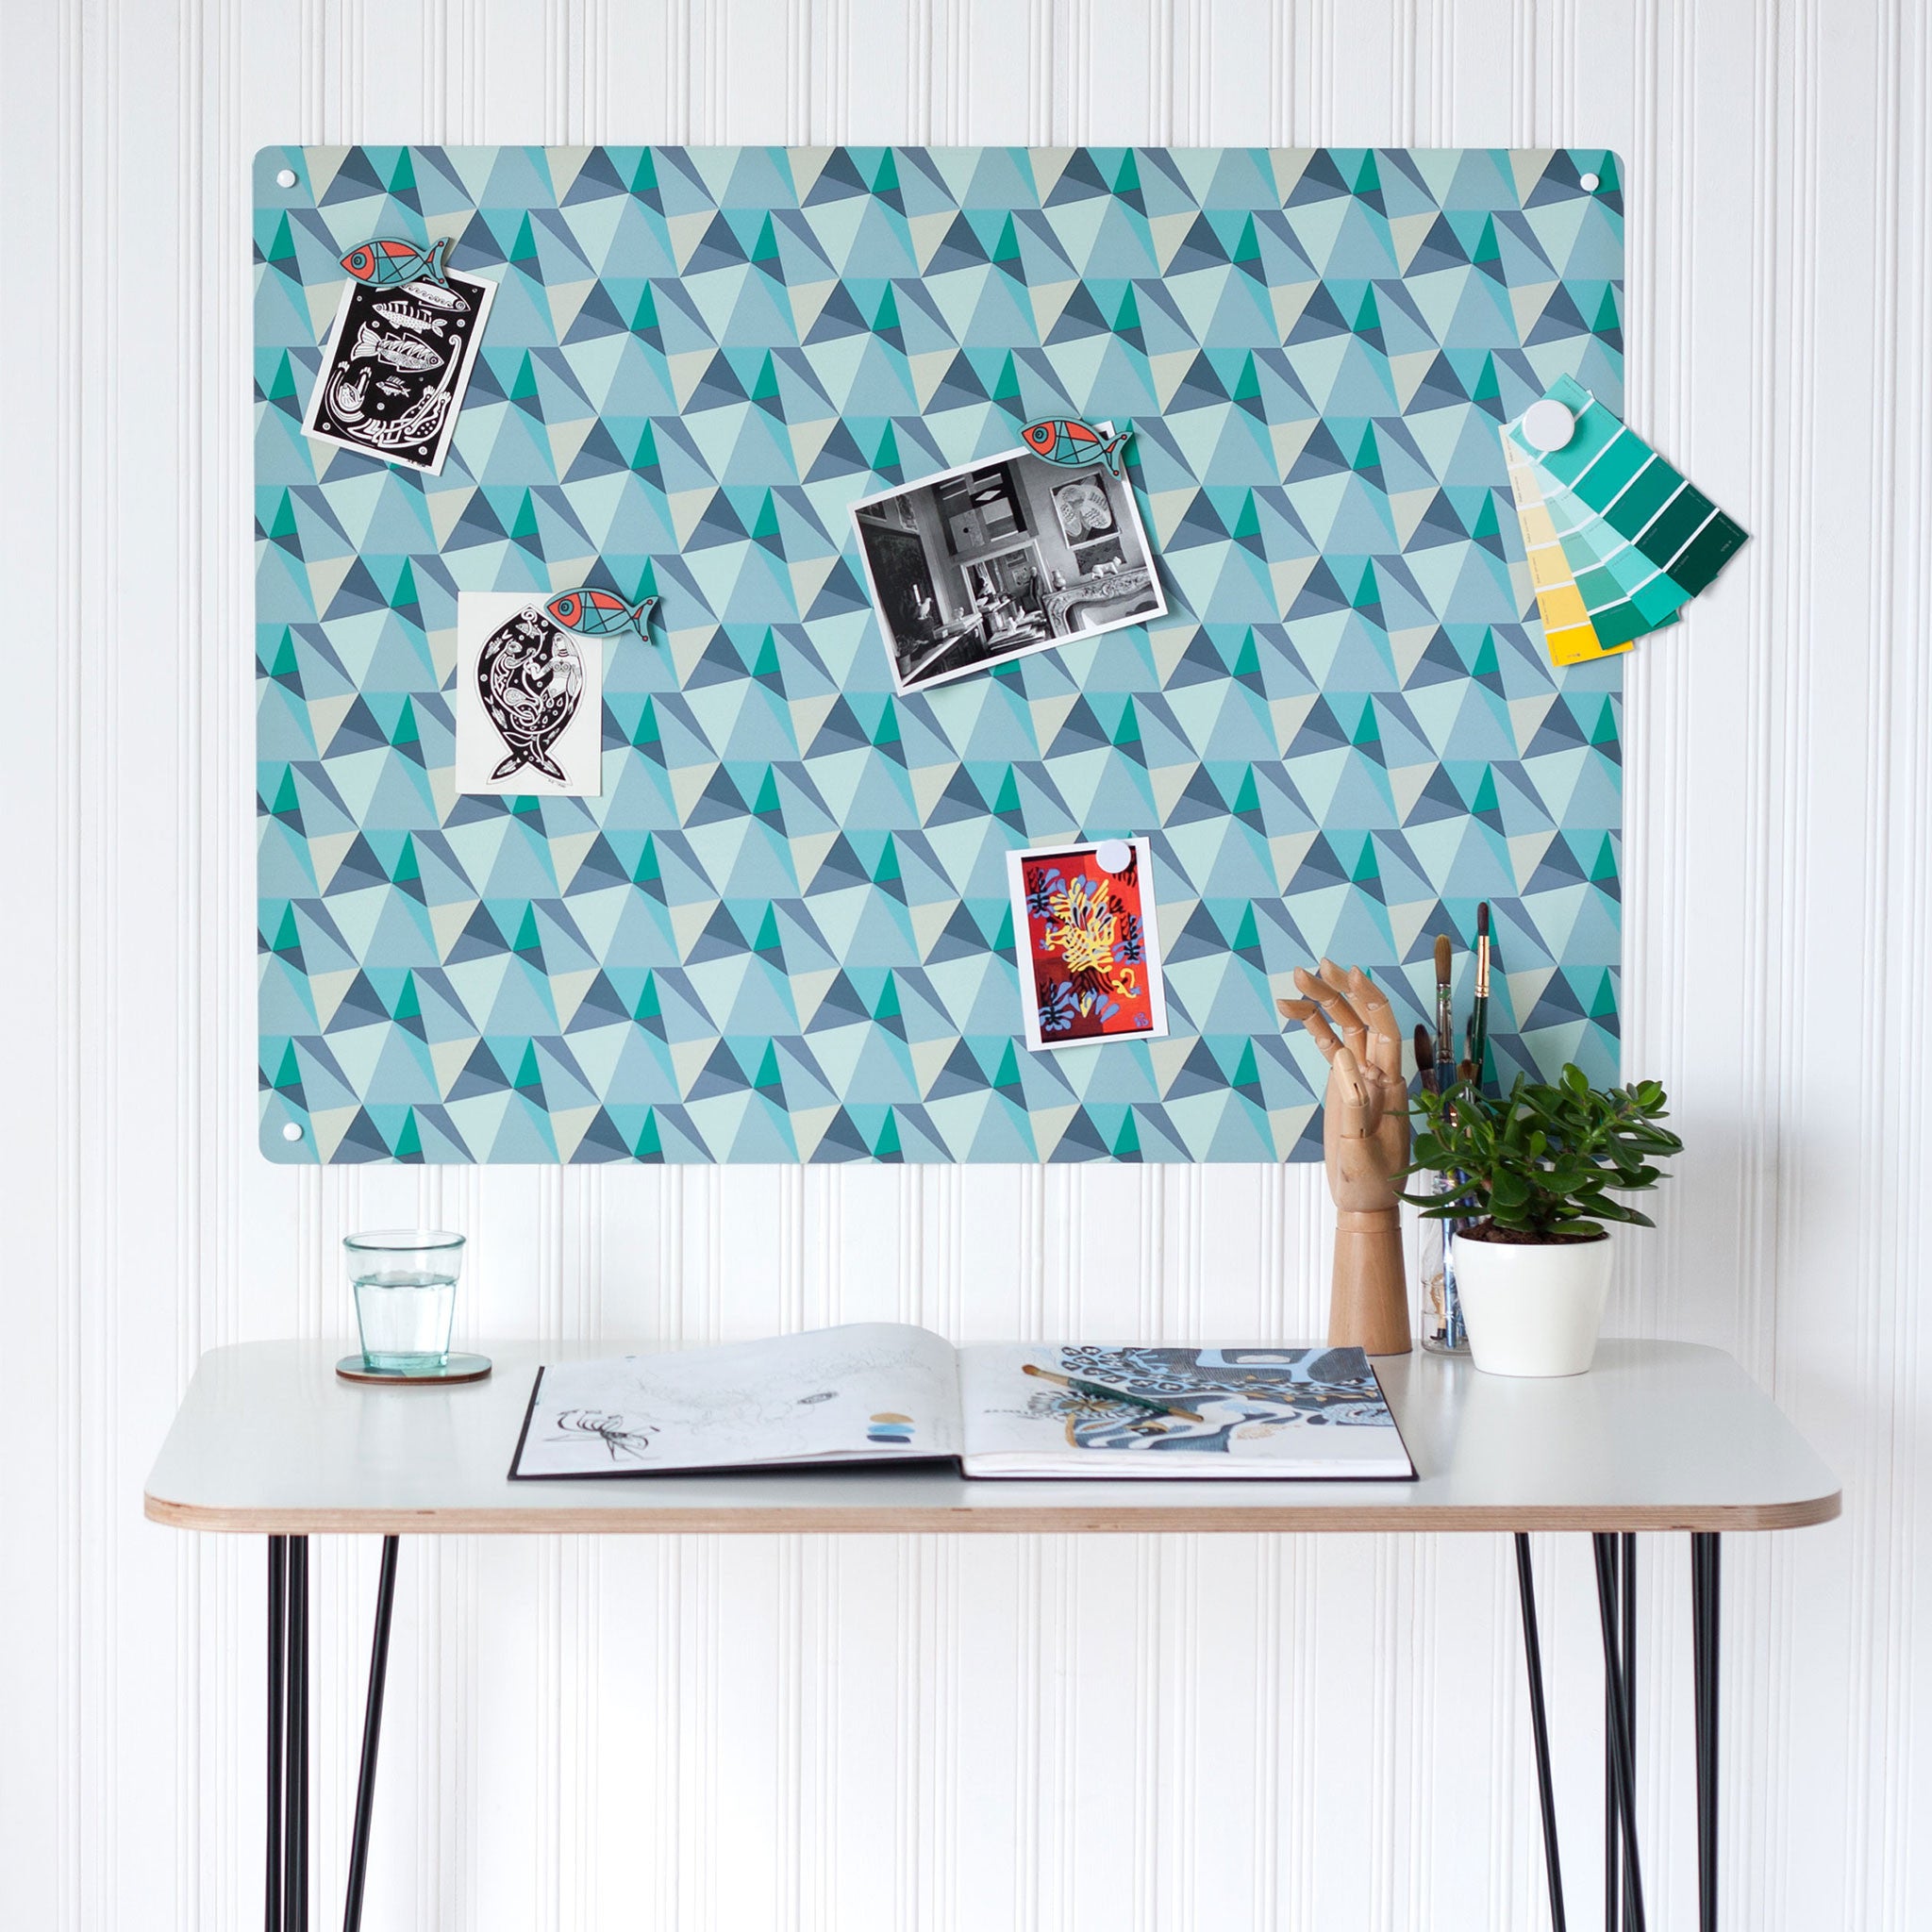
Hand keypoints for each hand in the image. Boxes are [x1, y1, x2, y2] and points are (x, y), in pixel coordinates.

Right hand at [1276, 959, 1409, 1214]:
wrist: (1364, 1203)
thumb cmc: (1371, 1182)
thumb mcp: (1361, 1147)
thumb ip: (1353, 1101)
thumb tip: (1343, 1056)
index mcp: (1390, 1085)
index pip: (1383, 1029)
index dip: (1369, 997)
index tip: (1349, 974)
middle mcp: (1378, 1073)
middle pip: (1361, 1019)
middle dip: (1338, 990)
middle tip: (1311, 968)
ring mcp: (1359, 1077)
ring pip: (1343, 1028)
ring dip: (1321, 1003)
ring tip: (1294, 982)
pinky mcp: (1343, 1085)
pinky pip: (1328, 1047)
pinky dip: (1311, 1027)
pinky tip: (1293, 1011)